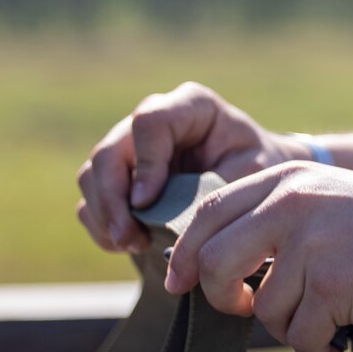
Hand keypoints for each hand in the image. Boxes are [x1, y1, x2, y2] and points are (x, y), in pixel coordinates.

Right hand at [76, 82, 309, 252]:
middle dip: (112, 199)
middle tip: (129, 238)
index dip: (145, 163)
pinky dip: (103, 225)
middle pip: (110, 151)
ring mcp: (132, 149)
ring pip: (93, 175)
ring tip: (133, 244)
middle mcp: (153, 122)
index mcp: (191, 107)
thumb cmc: (259, 170)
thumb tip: (171, 220)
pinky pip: (93, 199)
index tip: (148, 203)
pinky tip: (129, 244)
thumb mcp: (253, 173)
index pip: (150, 122)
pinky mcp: (122, 178)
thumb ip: (215, 187)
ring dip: (105, 216)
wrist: (257, 182)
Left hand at [165, 162, 352, 351]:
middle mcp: (291, 206)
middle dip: (221, 298)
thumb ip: (274, 219)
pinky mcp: (331, 284)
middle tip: (245, 311)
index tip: (178, 282)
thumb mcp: (326, 200)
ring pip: (264, 310)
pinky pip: (301, 336)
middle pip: (214, 263)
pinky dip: (318, 350)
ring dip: (292, 329)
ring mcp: (310, 244)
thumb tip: (216, 264)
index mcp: (285, 181)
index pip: (209, 214)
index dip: (186, 253)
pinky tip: (341, 342)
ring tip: (328, 321)